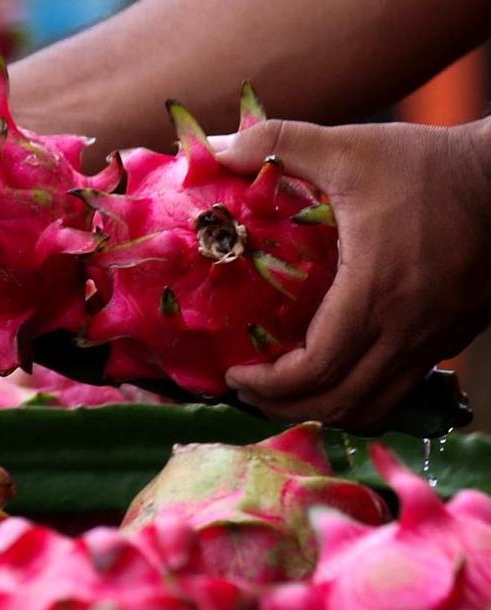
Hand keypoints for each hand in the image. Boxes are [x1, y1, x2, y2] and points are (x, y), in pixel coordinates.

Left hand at [214, 118, 490, 427]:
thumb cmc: (429, 165)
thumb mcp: (349, 147)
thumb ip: (277, 143)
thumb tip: (213, 148)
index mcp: (374, 293)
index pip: (315, 371)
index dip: (267, 385)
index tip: (234, 374)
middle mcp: (406, 330)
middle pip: (338, 402)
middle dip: (284, 406)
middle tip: (246, 390)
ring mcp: (433, 340)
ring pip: (373, 407)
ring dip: (322, 409)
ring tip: (285, 393)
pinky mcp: (451, 338)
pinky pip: (400, 391)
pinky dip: (360, 397)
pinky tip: (336, 376)